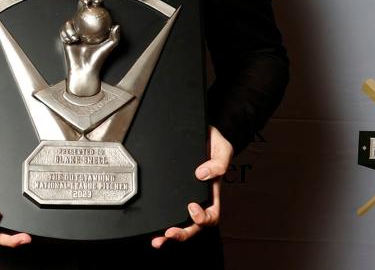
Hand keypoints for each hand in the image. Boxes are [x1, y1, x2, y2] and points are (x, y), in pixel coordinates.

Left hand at [151, 125, 232, 248]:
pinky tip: (152, 229)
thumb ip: (218, 163)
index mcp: (212, 193)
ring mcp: (185, 197)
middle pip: (194, 225)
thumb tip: (202, 174)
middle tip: (170, 233)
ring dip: (170, 234)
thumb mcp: (222, 150)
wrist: (204, 134)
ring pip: (180, 223)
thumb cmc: (215, 143)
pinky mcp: (173, 193)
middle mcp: (199, 199)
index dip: (203, 217)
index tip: (192, 207)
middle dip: (183, 233)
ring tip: (158, 240)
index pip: (212, 214)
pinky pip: (168, 211)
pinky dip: (160, 222)